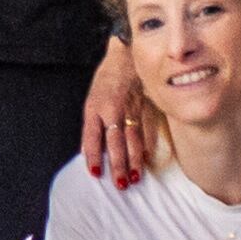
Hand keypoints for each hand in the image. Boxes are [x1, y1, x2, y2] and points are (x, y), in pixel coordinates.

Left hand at [81, 34, 149, 184]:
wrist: (128, 55)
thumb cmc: (108, 79)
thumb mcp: (93, 99)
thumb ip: (93, 125)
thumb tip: (92, 151)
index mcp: (96, 107)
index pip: (92, 136)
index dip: (94, 156)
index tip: (96, 174)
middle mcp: (113, 109)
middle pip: (116, 142)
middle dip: (118, 165)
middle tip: (121, 184)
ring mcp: (133, 109)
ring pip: (134, 139)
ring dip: (135, 161)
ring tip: (135, 178)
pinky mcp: (148, 107)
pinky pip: (148, 130)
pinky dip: (148, 147)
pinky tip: (148, 160)